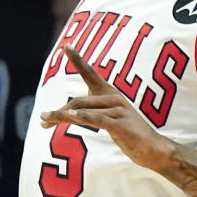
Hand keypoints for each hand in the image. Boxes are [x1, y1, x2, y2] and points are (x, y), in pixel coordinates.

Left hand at [40, 46, 170, 169]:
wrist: (154, 150)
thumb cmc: (129, 133)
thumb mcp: (108, 118)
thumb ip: (91, 110)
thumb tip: (72, 106)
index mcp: (109, 93)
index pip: (91, 73)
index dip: (78, 60)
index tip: (66, 46)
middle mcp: (113, 97)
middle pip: (77, 100)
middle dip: (58, 111)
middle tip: (42, 118)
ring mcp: (119, 110)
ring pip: (83, 110)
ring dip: (62, 116)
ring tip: (45, 121)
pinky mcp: (122, 125)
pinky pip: (98, 119)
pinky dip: (84, 116)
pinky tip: (72, 115)